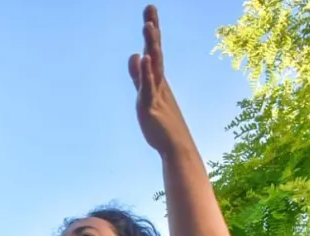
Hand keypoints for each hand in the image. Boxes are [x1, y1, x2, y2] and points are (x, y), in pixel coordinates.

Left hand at [127, 5, 185, 155]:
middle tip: (150, 8)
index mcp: (158, 79)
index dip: (152, 30)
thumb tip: (134, 55)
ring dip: (151, 46)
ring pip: (153, 66)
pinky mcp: (150, 107)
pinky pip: (148, 87)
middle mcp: (158, 82)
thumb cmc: (161, 123)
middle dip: (152, 30)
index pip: (154, 50)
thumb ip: (139, 75)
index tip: (150, 10)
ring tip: (148, 26)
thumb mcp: (147, 94)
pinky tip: (144, 58)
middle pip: (155, 51)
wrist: (175, 147)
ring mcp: (155, 93)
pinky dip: (146, 72)